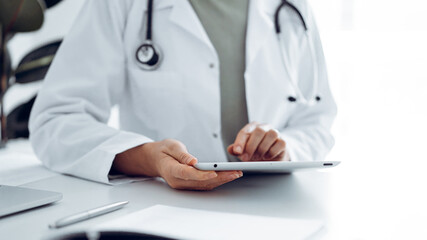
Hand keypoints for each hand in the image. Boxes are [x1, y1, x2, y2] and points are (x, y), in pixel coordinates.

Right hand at [113, 139, 241, 189]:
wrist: (155, 159)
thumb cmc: (163, 151)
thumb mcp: (171, 146)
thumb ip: (182, 154)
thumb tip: (193, 161)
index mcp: (171, 170)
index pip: (189, 174)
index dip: (202, 174)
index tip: (215, 172)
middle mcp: (178, 181)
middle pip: (201, 182)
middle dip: (220, 177)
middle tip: (235, 172)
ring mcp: (183, 185)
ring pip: (205, 185)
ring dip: (222, 180)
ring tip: (236, 174)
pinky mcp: (189, 185)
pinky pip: (204, 185)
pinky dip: (217, 181)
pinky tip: (227, 176)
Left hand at [227, 122, 288, 161]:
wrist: (272, 156)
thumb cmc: (256, 151)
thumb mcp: (244, 151)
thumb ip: (237, 149)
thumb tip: (230, 149)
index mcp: (252, 127)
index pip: (245, 132)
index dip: (240, 142)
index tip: (237, 151)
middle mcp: (265, 127)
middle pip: (259, 131)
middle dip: (251, 146)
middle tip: (246, 158)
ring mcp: (276, 133)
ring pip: (271, 134)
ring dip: (263, 148)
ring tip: (258, 157)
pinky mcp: (284, 142)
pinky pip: (280, 143)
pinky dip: (272, 151)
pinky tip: (267, 157)